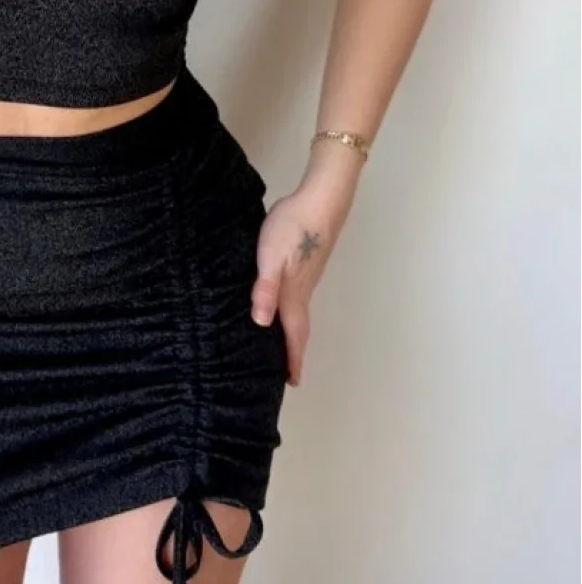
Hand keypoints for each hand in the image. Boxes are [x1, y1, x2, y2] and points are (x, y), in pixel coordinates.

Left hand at [250, 147, 362, 386]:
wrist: (319, 200)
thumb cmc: (292, 228)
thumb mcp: (271, 257)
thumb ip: (266, 289)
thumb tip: (263, 324)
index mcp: (293, 294)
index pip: (293, 334)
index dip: (293, 359)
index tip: (293, 383)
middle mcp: (302, 290)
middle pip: (299, 328)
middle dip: (294, 351)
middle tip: (288, 372)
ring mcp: (306, 276)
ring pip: (299, 313)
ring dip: (293, 332)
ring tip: (284, 345)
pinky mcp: (305, 263)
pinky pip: (298, 298)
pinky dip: (291, 312)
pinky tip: (282, 305)